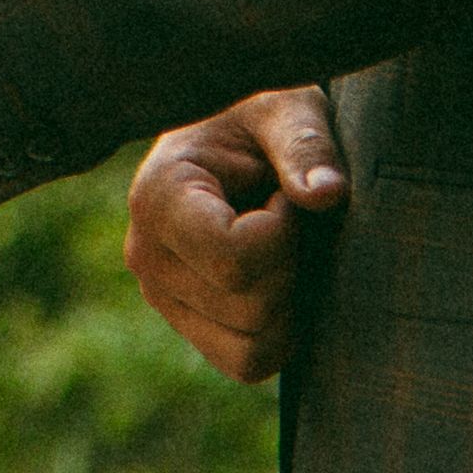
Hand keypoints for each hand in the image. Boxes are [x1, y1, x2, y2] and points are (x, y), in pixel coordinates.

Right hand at [123, 85, 347, 382]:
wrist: (229, 136)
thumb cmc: (257, 118)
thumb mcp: (285, 109)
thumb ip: (304, 146)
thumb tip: (327, 194)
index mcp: (158, 197)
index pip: (232, 258)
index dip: (283, 234)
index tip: (281, 195)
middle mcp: (145, 253)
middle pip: (248, 307)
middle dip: (290, 268)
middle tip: (285, 221)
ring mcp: (160, 294)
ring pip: (251, 344)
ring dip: (287, 302)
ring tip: (277, 247)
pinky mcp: (183, 321)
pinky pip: (246, 363)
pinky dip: (278, 334)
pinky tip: (276, 280)